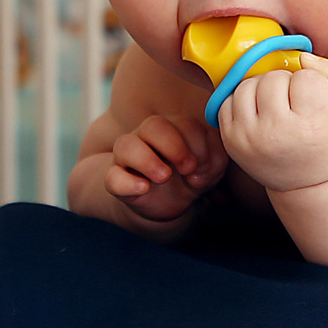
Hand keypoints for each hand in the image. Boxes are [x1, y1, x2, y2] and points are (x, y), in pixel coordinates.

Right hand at [105, 114, 226, 222]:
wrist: (166, 203)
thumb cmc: (189, 177)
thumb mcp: (208, 171)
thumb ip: (215, 162)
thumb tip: (201, 170)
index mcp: (173, 129)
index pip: (185, 123)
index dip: (199, 145)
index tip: (204, 168)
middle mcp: (146, 137)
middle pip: (154, 125)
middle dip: (175, 146)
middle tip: (188, 168)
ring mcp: (128, 157)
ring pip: (125, 145)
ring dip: (147, 161)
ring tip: (164, 177)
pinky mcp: (116, 180)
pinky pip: (112, 177)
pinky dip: (127, 183)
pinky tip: (144, 188)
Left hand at [218, 64, 327, 193]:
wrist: (308, 184)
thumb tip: (303, 56)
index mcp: (310, 126)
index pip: (305, 77)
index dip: (313, 83)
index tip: (315, 101)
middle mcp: (276, 132)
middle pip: (274, 78)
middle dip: (287, 84)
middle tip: (295, 103)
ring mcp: (249, 137)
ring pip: (248, 84)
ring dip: (263, 88)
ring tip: (276, 105)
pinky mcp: (230, 140)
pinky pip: (228, 100)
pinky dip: (243, 101)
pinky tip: (259, 114)